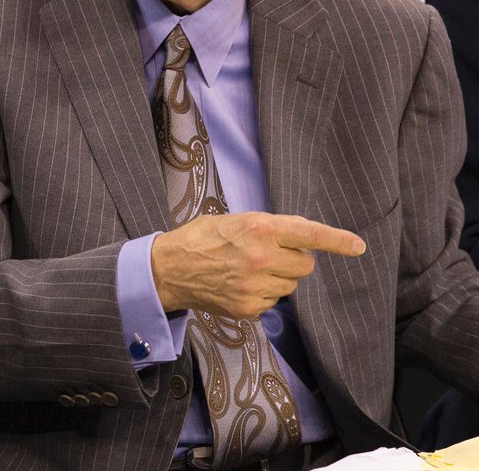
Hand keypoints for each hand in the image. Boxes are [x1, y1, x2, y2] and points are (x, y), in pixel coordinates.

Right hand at [150, 212, 365, 319]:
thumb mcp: (235, 220)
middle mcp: (261, 257)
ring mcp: (256, 286)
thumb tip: (304, 237)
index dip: (337, 240)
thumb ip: (270, 228)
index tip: (358, 246)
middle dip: (293, 259)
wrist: (169, 269)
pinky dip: (262, 293)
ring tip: (246, 270)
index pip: (309, 234)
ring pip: (291, 284)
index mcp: (258, 228)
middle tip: (267, 254)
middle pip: (305, 264)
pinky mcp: (249, 307)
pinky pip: (274, 301)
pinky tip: (239, 285)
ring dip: (277, 278)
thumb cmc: (202, 238)